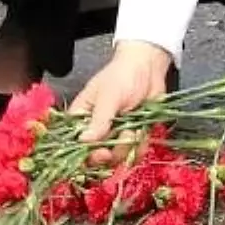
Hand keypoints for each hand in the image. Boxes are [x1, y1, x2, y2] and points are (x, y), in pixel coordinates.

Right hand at [69, 40, 173, 157]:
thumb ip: (98, 120)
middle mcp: (95, 130)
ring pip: (117, 156)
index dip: (86, 155)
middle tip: (122, 140)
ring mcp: (114, 134)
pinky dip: (140, 145)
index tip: (101, 153)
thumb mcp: (109, 97)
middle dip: (111, 153)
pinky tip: (142, 132)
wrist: (149, 67)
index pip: (75, 146)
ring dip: (128, 145)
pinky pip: (134, 152)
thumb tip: (84, 141)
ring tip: (134, 127)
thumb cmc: (123, 76)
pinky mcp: (132, 136)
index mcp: (81, 118)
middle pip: (96, 157)